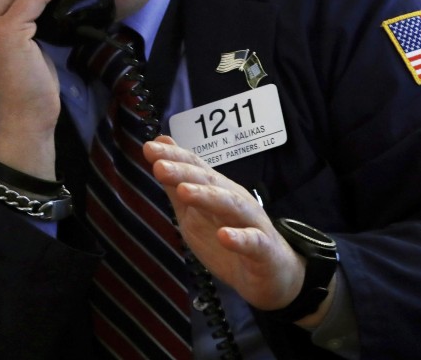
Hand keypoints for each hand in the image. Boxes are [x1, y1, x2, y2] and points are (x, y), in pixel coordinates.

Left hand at [143, 136, 333, 322]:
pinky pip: (252, 242)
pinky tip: (224, 236)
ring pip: (230, 204)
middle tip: (159, 166)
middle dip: (184, 172)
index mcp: (218, 190)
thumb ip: (176, 182)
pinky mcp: (263, 249)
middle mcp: (235, 200)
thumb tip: (157, 146)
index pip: (195, 167)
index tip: (148, 148)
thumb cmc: (230, 238)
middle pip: (210, 181)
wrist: (272, 275)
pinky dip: (239, 238)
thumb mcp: (194, 214)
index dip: (173, 157)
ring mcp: (251, 223)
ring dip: (207, 196)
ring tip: (184, 192)